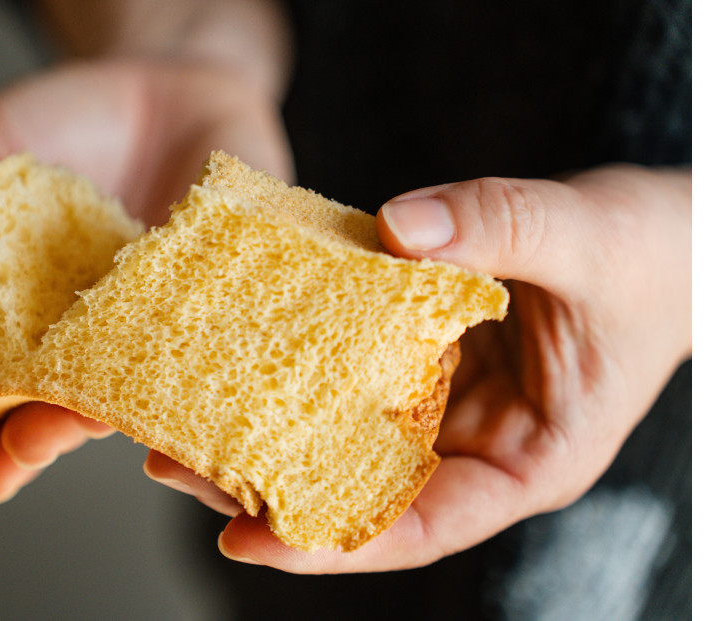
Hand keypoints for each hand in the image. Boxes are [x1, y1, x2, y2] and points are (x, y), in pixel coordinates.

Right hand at [0, 57, 293, 502]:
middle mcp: (112, 340)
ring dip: (162, 426)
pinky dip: (249, 366)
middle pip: (86, 409)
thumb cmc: (73, 120)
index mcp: (41, 323)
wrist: (167, 82)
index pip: (15, 399)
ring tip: (153, 449)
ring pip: (175, 394)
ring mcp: (181, 323)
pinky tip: (240, 391)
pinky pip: (254, 339)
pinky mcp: (246, 292)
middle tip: (33, 442)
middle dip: (57, 433)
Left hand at [156, 164, 690, 572]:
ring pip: (345, 437)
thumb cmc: (653, 256)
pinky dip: (297, 372)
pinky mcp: (423, 357)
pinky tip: (238, 358)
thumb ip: (502, 227)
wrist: (664, 235)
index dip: (336, 544)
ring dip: (265, 434)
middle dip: (268, 491)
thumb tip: (398, 230)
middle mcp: (474, 444)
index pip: (423, 526)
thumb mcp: (589, 238)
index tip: (249, 539)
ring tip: (176, 427)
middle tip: (174, 471)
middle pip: (363, 490)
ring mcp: (444, 402)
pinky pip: (353, 373)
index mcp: (526, 461)